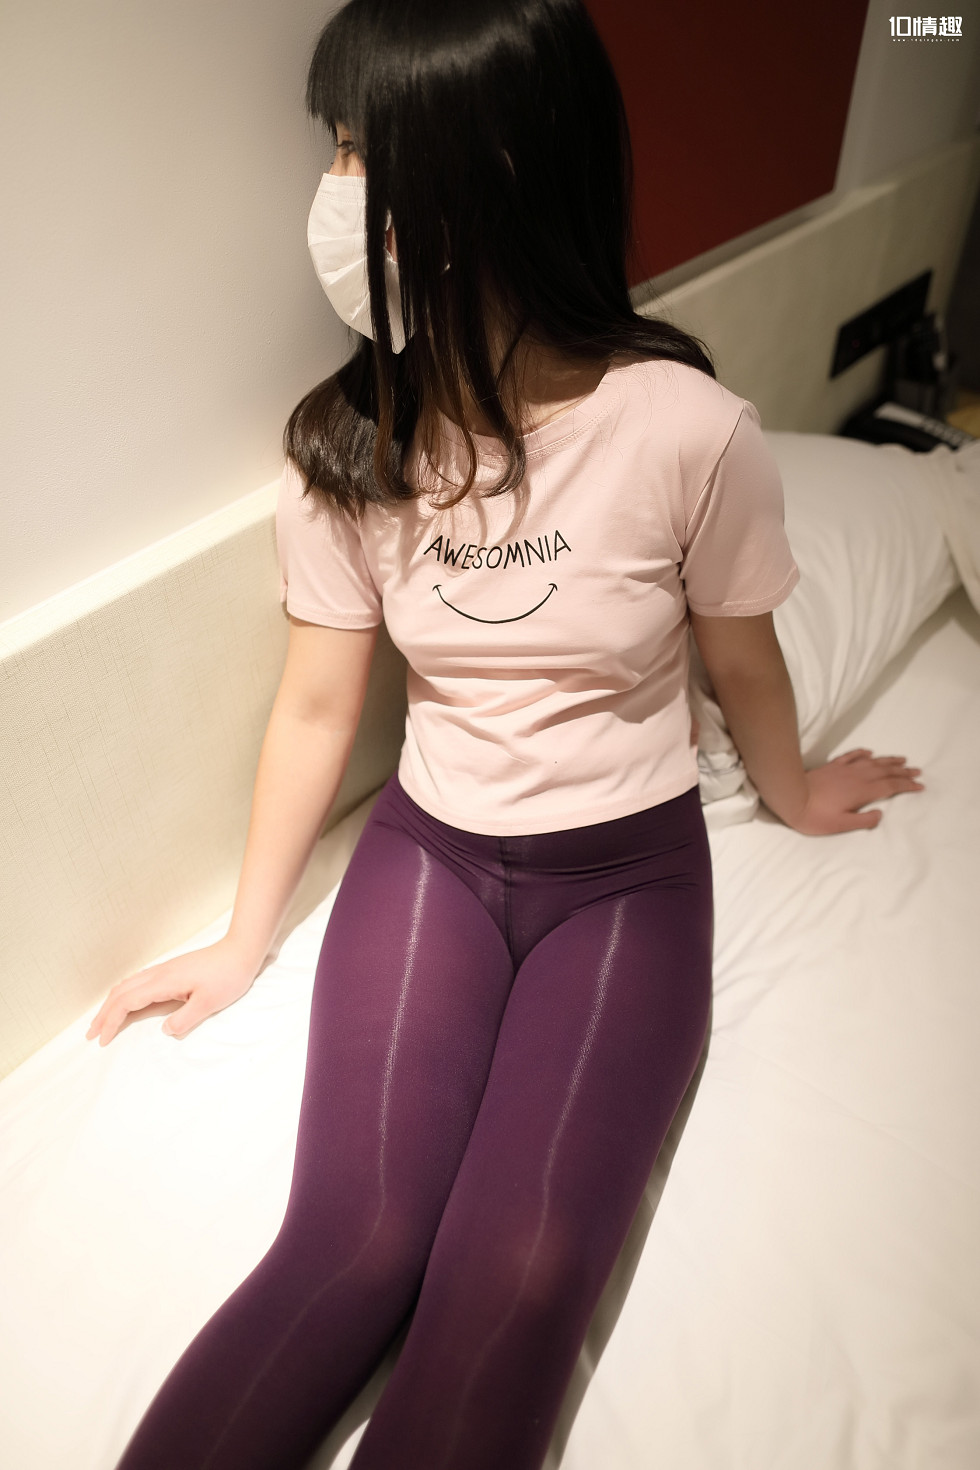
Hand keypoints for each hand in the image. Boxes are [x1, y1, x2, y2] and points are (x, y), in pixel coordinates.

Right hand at [85, 936, 261, 1046]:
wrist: (240, 950)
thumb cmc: (228, 976)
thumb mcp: (209, 1002)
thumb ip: (186, 1019)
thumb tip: (165, 1031)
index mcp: (163, 982)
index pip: (127, 1003)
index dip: (111, 1022)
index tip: (102, 1040)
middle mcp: (158, 974)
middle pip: (120, 993)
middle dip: (103, 1014)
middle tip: (91, 1035)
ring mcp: (163, 969)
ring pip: (127, 985)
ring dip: (111, 1003)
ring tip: (102, 1020)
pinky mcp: (170, 969)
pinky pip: (137, 981)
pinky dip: (123, 994)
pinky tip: (126, 1001)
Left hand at [782, 748, 924, 835]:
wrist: (790, 798)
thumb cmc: (814, 816)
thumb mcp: (841, 825)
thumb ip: (863, 821)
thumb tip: (880, 814)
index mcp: (862, 792)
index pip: (890, 786)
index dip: (907, 785)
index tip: (920, 786)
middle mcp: (857, 777)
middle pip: (885, 771)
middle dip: (903, 771)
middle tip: (917, 771)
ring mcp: (844, 769)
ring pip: (872, 762)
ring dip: (888, 760)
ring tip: (902, 759)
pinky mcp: (832, 766)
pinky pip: (852, 756)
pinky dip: (863, 753)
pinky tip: (870, 752)